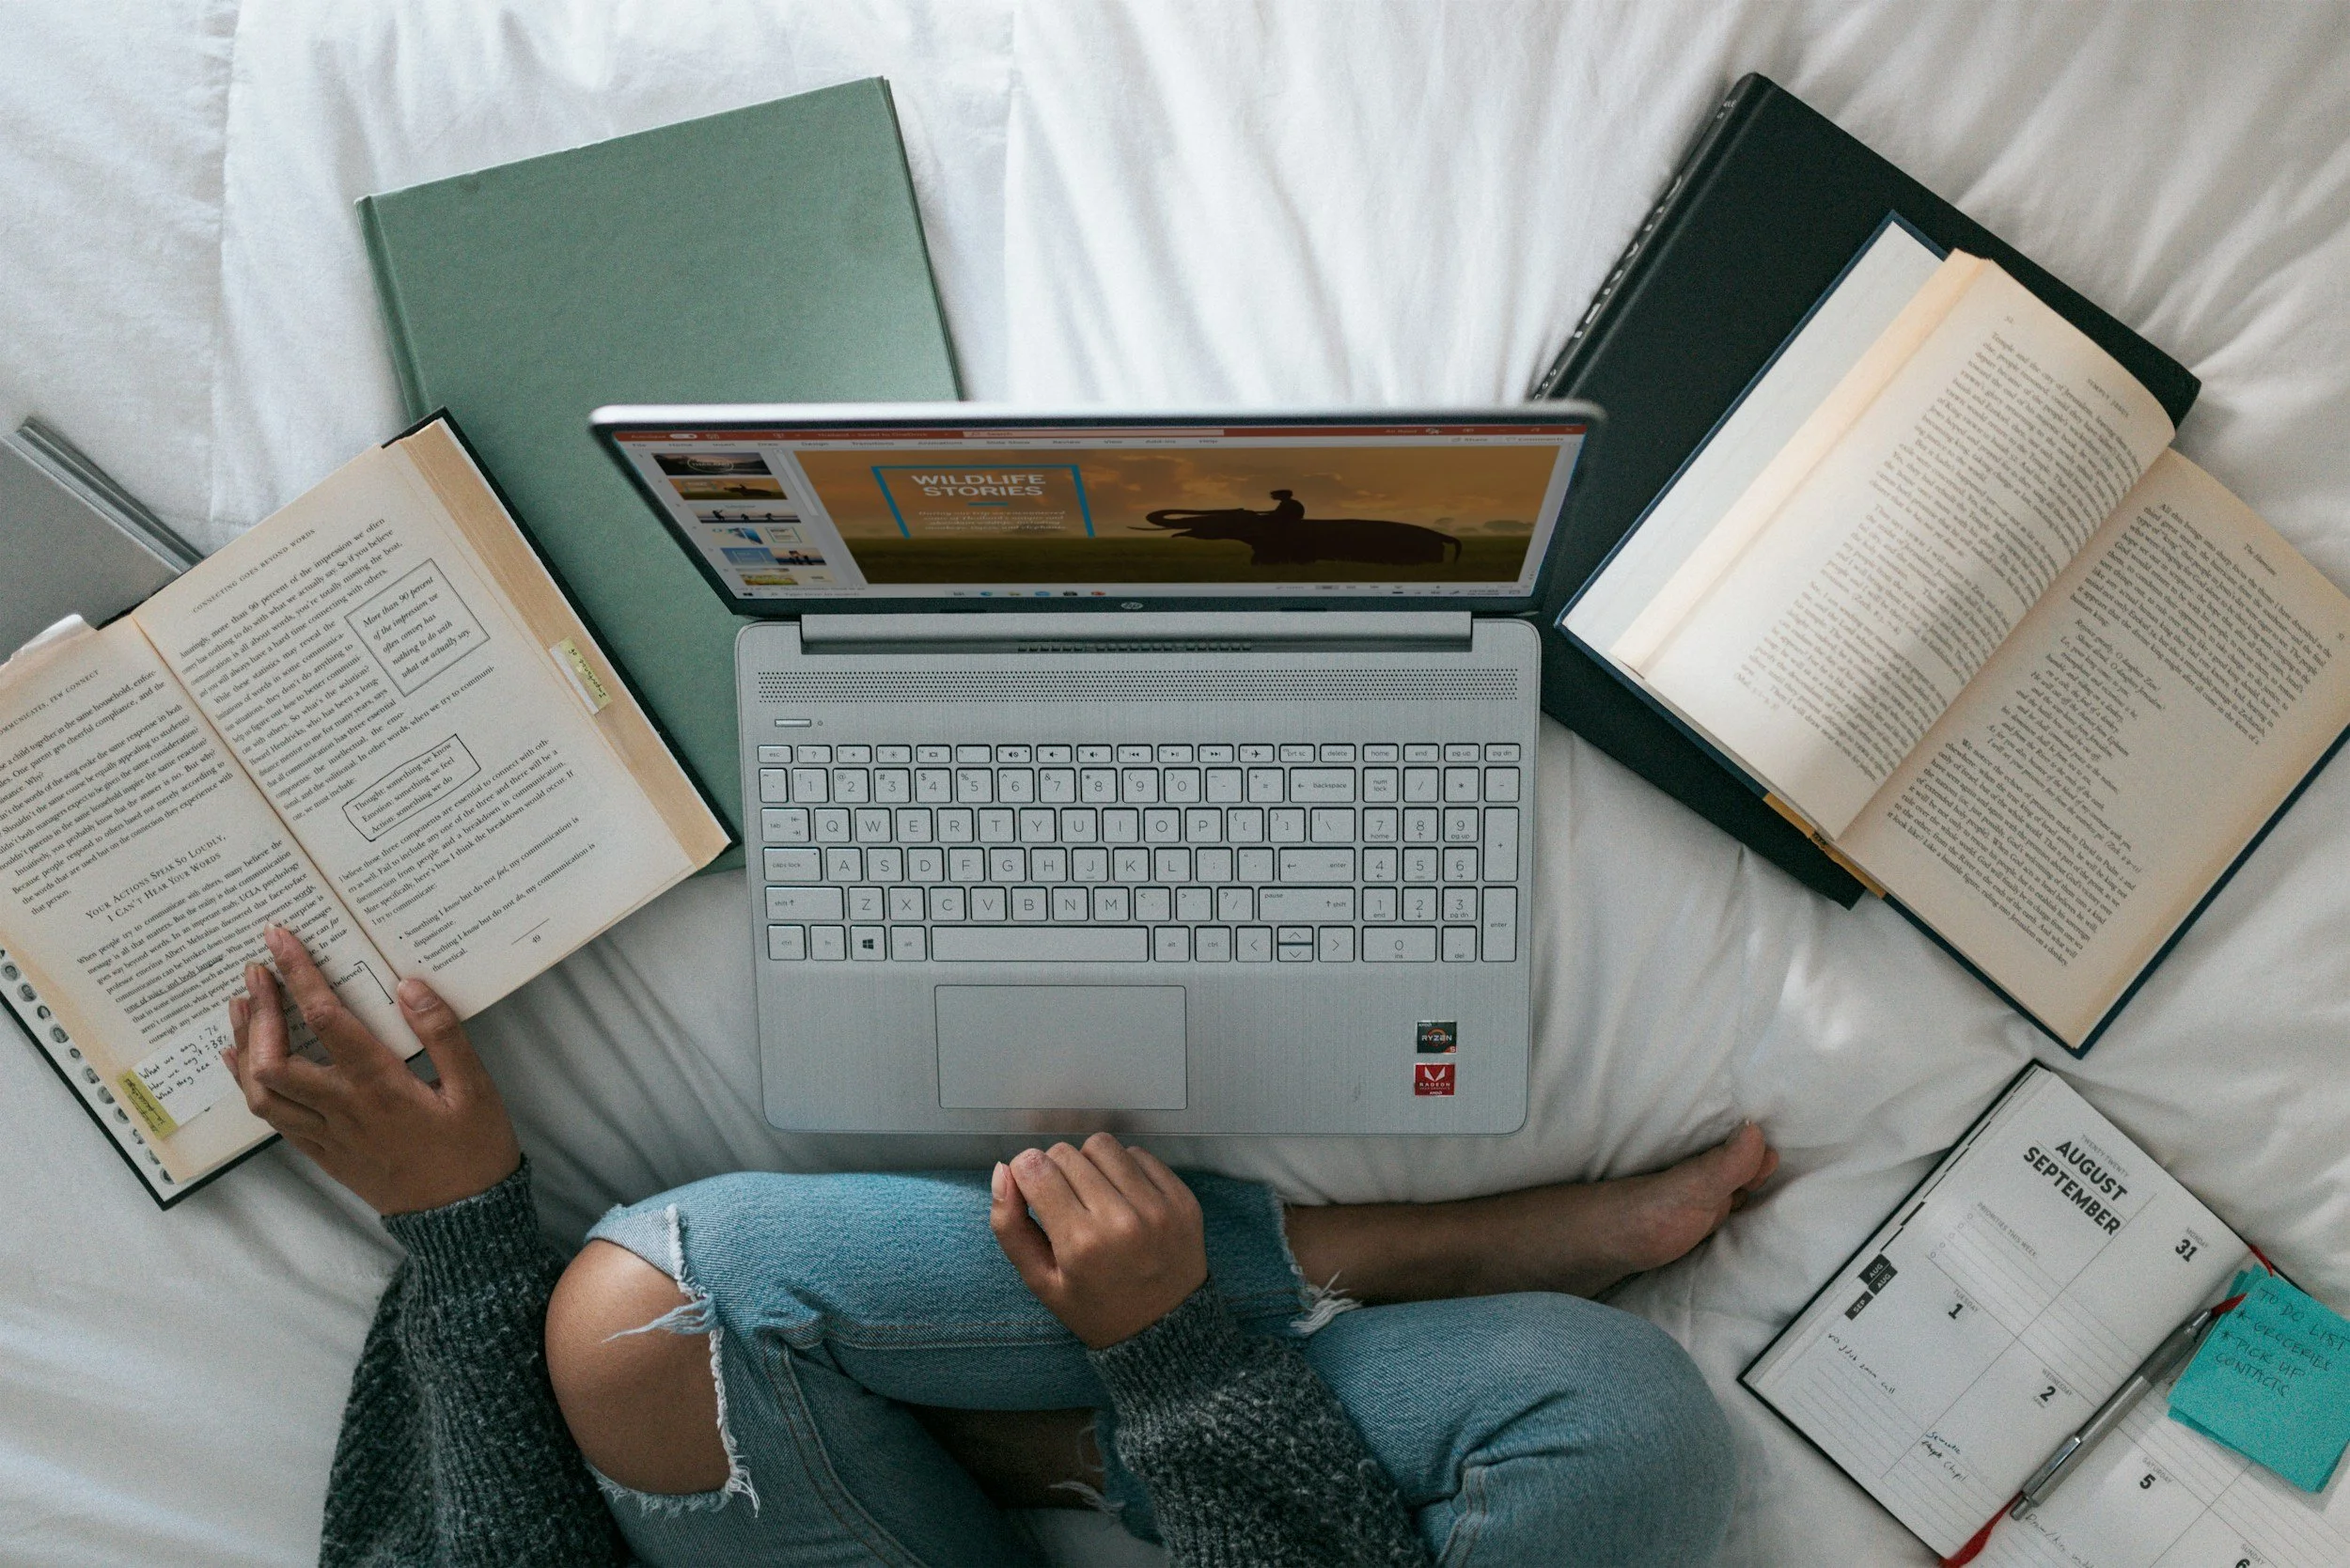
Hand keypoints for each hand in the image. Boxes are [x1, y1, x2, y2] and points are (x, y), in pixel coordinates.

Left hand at [221, 925, 520, 1214]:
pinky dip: (248, 1084)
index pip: (325, 1020)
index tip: (280, 939)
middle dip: (259, 1010)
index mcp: (378, 1086)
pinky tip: (242, 1061)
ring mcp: (326, 1135)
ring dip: (245, 1044)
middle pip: (273, 1058)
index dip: (299, 975)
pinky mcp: (322, 1153)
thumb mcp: (476, 1088)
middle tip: (256, 971)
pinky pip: (272, 1118)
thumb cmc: (474, 1150)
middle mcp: (341, 1109)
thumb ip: (442, 1034)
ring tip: (242, 1006)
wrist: (462, 1219)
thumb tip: (407, 985)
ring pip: (261, 1091)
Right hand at [989, 1133, 1207, 1348]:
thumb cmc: (1096, 1309)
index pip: (1035, 1167)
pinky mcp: (1182, 1198)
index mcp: (1081, 1243)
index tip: (1031, 1191)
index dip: (1024, 1173)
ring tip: (1093, 1196)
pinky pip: (1139, 1155)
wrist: (1164, 1329)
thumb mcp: (1042, 1282)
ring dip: (1089, 1163)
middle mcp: (1121, 1219)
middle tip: (1064, 1204)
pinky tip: (1123, 1198)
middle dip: (1054, 1171)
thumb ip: (1010, 1227)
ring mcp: (1157, 1206)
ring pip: (1102, 1146)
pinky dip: (1123, 1168)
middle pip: (1065, 1153)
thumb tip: (1002, 1170)